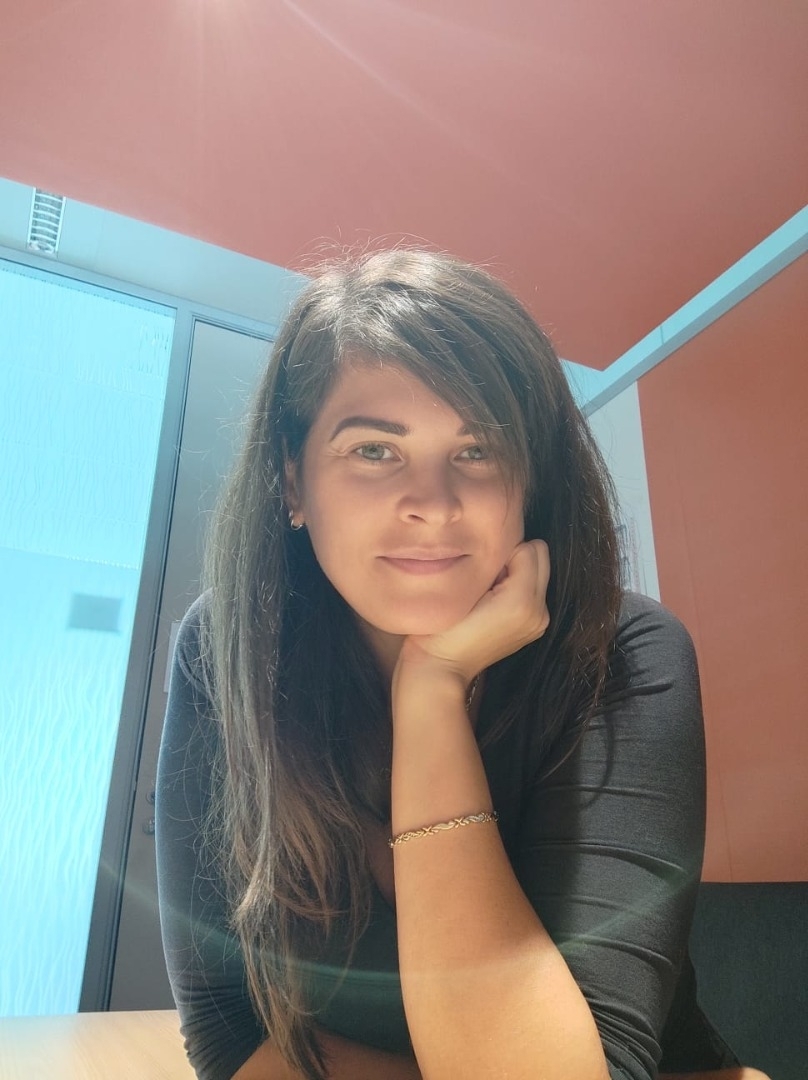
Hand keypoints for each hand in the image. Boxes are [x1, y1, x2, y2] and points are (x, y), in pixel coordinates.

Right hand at [395, 540, 550, 689]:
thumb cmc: (442, 628)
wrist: (440, 667)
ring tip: (489, 590)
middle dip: (516, 559)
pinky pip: (533, 590)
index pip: (528, 548)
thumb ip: (491, 563)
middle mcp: (539, 611)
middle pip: (540, 557)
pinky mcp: (533, 626)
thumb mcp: (463, 588)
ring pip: (538, 571)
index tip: (481, 570)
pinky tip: (493, 602)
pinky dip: (517, 588)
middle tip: (488, 577)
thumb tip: (501, 545)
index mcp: (522, 601)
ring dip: (517, 573)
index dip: (501, 552)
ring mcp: (538, 621)